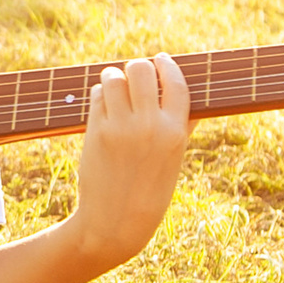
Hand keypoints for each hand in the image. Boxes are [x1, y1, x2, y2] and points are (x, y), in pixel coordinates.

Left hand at [71, 54, 189, 268]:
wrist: (117, 222)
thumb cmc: (150, 190)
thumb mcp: (173, 159)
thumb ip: (180, 126)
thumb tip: (186, 94)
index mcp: (176, 132)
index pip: (176, 82)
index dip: (167, 66)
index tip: (161, 60)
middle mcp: (150, 126)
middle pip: (141, 69)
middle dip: (137, 68)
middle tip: (133, 76)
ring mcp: (121, 128)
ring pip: (114, 78)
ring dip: (114, 78)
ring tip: (115, 87)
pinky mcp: (96, 132)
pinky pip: (98, 97)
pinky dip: (100, 95)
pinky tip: (104, 105)